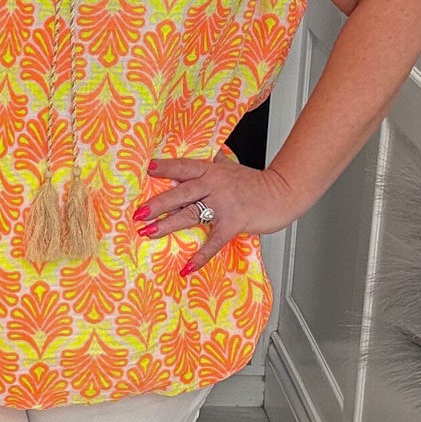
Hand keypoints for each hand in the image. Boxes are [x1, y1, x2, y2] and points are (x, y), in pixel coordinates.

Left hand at [134, 153, 301, 274]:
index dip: (165, 168)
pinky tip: (187, 267)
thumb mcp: (231, 167)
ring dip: (168, 225)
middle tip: (138, 213)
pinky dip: (200, 256)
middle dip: (158, 203)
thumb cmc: (255, 183)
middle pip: (182, 193)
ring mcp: (224, 205)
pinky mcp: (233, 223)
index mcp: (211, 171)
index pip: (184, 167)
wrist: (282, 193)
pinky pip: (213, 242)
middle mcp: (215, 185)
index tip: (146, 169)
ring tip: (148, 232)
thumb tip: (204, 154)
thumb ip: (214, 162)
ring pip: (191, 214)